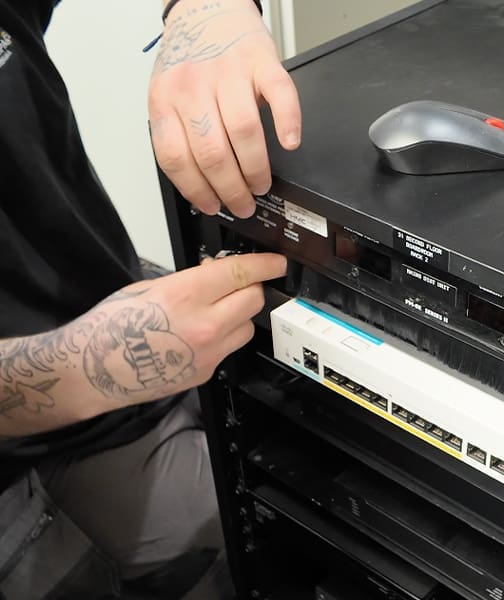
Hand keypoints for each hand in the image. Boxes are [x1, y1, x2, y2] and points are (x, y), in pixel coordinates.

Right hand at [83, 253, 285, 402]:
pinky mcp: (206, 371)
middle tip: (237, 285)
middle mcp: (203, 325)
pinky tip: (199, 335)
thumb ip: (191, 279)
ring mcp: (207, 352)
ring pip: (246, 326)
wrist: (93, 370)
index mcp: (186, 295)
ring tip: (213, 312)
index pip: (241, 272)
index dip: (265, 264)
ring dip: (238, 315)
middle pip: (253, 300)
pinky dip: (222, 337)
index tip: (276, 262)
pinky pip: (229, 348)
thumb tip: (217, 273)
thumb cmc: (110, 327)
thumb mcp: (149, 286)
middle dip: (250, 288)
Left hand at [148, 0, 300, 218]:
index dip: (197, 189)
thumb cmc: (192, 59)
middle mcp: (194, 86)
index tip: (213, 204)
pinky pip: (279, 94)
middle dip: (231, 189)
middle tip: (244, 202)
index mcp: (165, 99)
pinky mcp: (261, 62)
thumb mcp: (168, 93)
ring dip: (256, 168)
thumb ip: (178, 131)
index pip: (177, 157)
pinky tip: (290, 142)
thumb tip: (199, 183)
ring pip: (243, 131)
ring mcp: (229, 73)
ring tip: (260, 182)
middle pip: (212, 152)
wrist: (208, 9)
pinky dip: (288, 122)